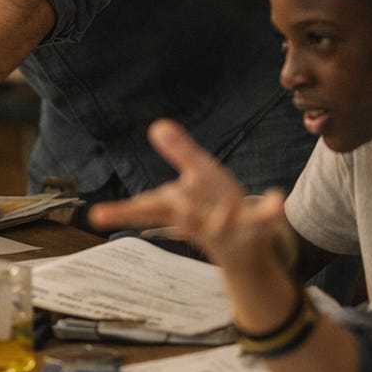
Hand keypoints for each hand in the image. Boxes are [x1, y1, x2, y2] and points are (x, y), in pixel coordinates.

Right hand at [87, 119, 288, 270]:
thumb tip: (157, 125)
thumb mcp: (197, 174)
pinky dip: (270, 209)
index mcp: (179, 208)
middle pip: (185, 221)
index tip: (95, 217)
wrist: (244, 246)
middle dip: (182, 215)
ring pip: (221, 226)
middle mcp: (199, 222)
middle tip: (176, 204)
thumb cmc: (212, 206)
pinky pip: (264, 219)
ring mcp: (228, 228)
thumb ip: (180, 152)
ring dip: (222, 218)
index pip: (147, 209)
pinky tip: (276, 197)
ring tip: (228, 205)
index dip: (122, 212)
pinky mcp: (255, 228)